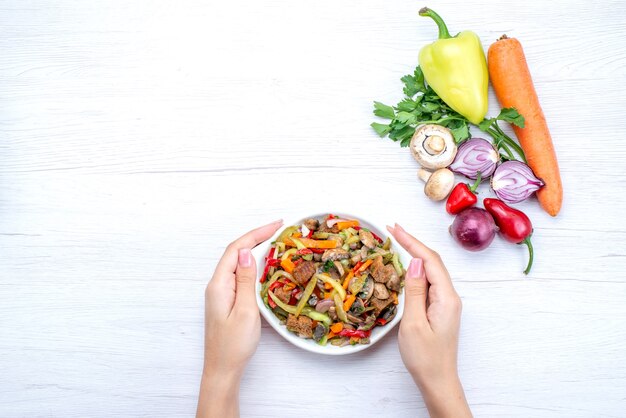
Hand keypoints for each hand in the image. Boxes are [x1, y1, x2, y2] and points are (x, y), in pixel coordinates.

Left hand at [197, 220, 282, 417]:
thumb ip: (245, 280)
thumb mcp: (245, 311)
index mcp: (219, 285)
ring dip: (254, 248)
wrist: (222, 370)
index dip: (255, 234)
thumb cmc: (234, 345)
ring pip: (237, 262)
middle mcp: (217, 285)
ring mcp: (220, 293)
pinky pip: (239, 274)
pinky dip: (252, 264)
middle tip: (279, 228)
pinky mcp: (226, 300)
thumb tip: (245, 252)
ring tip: (274, 240)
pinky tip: (263, 264)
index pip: (236, 249)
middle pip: (235, 252)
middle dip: (256, 237)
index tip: (276, 225)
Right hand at [387, 223, 471, 417]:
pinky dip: (416, 269)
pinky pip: (428, 281)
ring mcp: (446, 302)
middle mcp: (450, 296)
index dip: (412, 242)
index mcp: (446, 298)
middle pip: (432, 261)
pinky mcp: (440, 308)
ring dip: (414, 254)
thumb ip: (414, 291)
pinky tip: (406, 265)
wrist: (438, 381)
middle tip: (392, 229)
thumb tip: (414, 262)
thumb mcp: (413, 323)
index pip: (429, 260)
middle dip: (413, 243)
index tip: (394, 229)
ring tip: (397, 241)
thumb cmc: (425, 358)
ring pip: (431, 270)